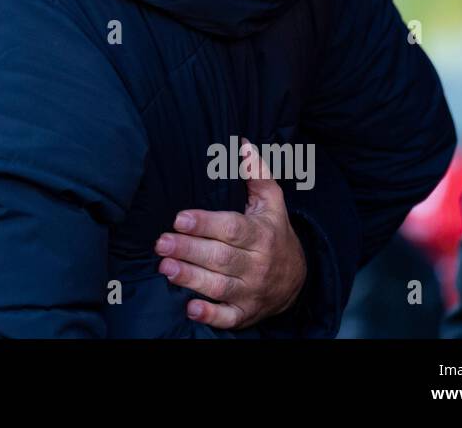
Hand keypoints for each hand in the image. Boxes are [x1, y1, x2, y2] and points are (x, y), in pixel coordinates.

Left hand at [155, 138, 306, 328]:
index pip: (231, 228)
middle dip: (189, 250)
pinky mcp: (245, 313)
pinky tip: (190, 308)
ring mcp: (251, 291)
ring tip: (165, 268)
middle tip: (161, 243)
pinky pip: (228, 318)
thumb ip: (257, 174)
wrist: (299, 279)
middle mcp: (257, 264)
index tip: (179, 218)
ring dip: (191, 279)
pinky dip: (211, 316)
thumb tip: (242, 144)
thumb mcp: (272, 203)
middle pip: (220, 257)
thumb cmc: (274, 233)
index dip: (205, 223)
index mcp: (261, 234)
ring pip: (219, 286)